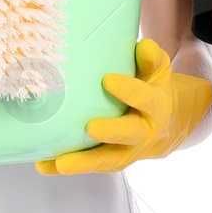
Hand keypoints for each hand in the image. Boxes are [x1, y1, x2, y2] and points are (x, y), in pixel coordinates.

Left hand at [36, 38, 211, 174]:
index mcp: (156, 105)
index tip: (108, 80)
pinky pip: (91, 166)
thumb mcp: (157, 72)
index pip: (145, 98)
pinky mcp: (112, 160)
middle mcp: (144, 131)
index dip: (129, 90)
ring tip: (61, 163)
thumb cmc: (152, 89)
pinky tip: (44, 165)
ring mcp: (128, 150)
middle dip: (112, 132)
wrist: (166, 124)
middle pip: (130, 134)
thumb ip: (151, 59)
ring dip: (84, 162)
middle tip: (92, 128)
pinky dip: (69, 166)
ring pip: (108, 159)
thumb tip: (144, 46)